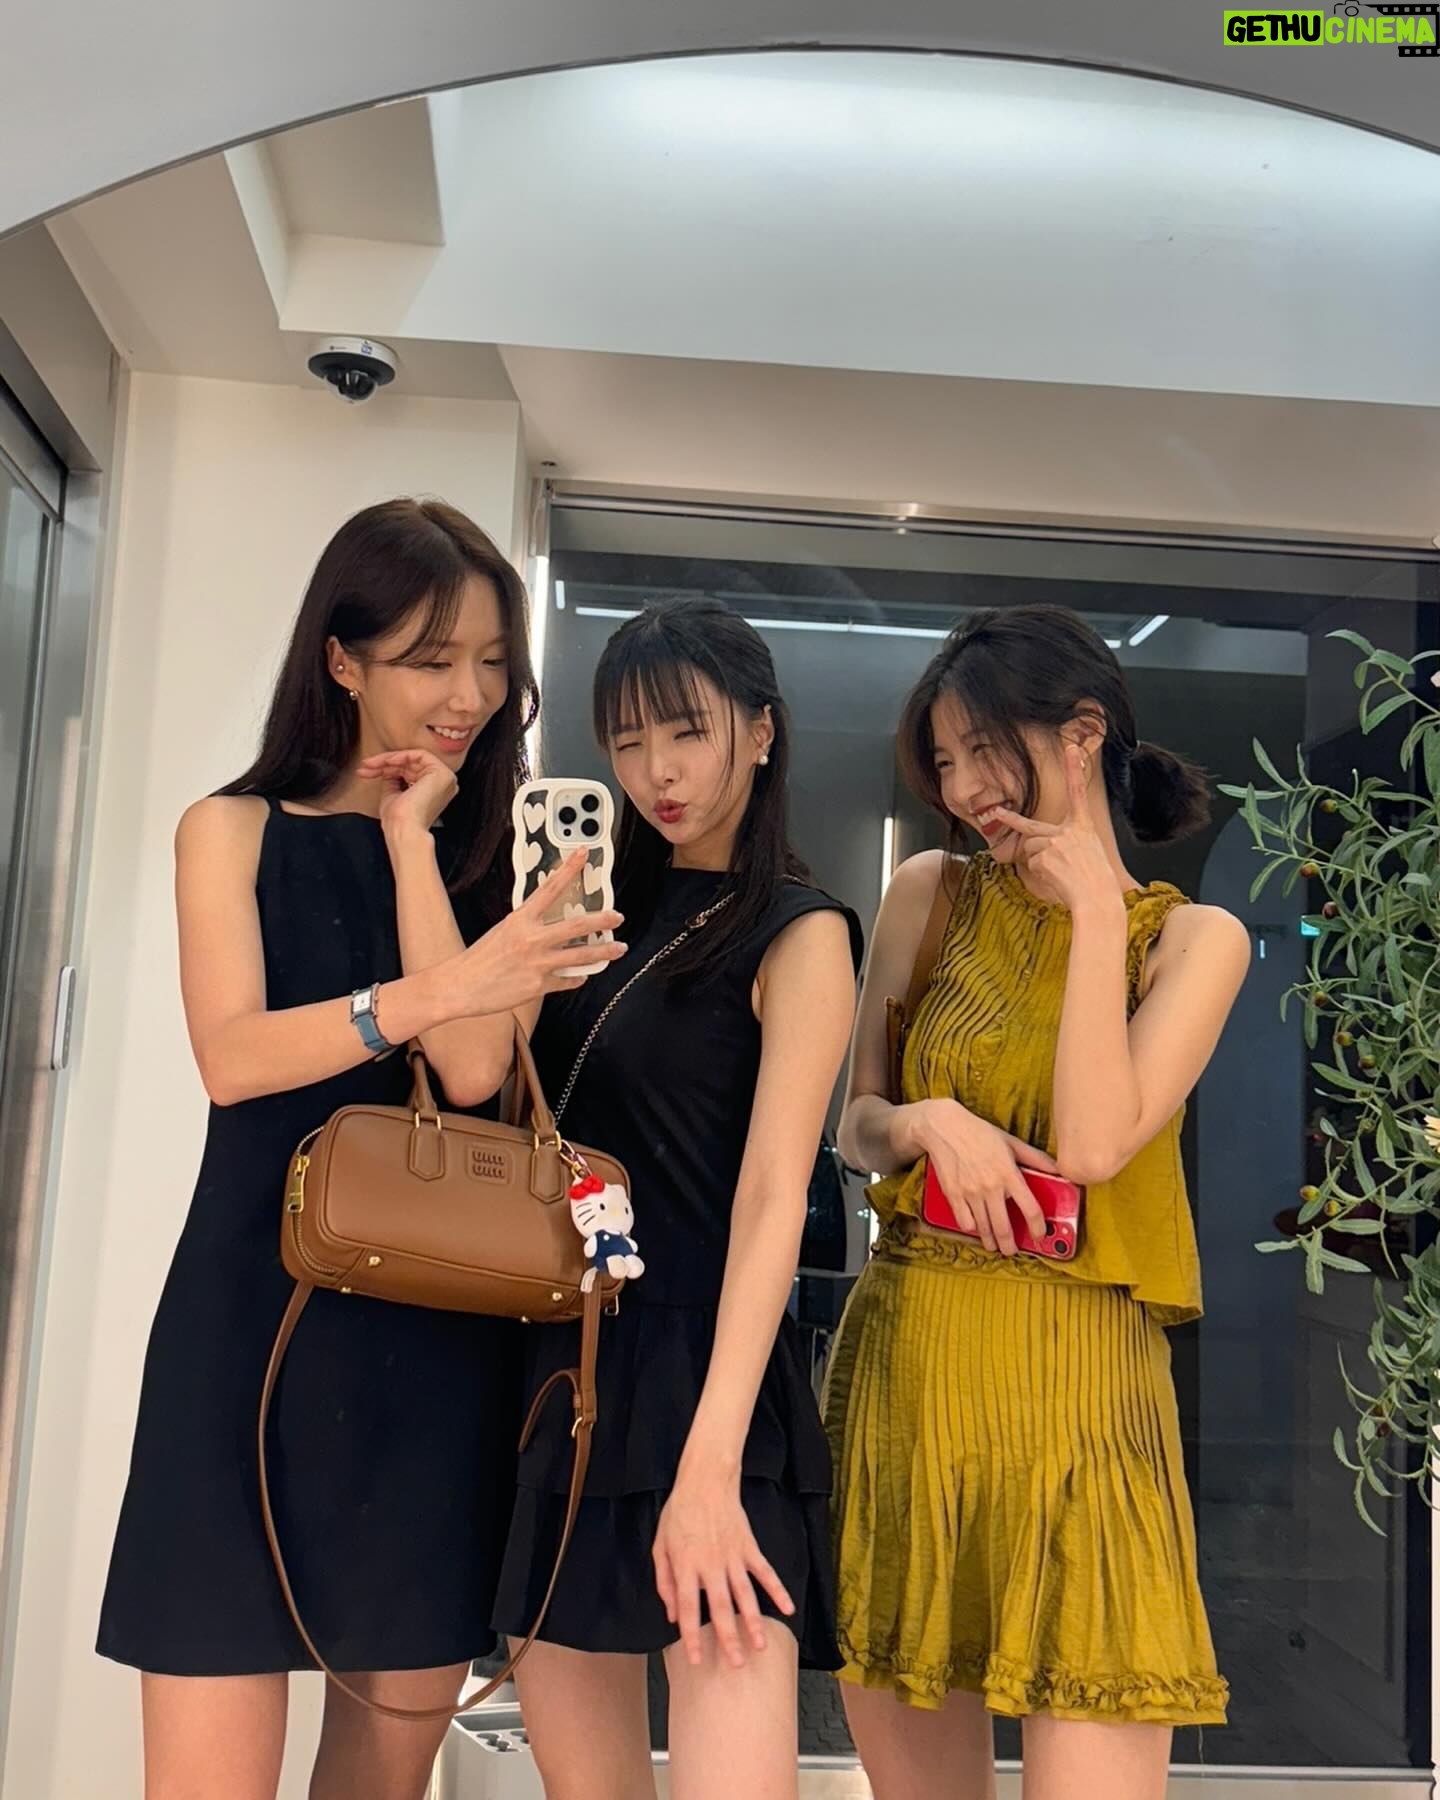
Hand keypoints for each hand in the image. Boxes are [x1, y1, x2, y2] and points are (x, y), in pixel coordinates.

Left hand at [359, 748, 457, 837]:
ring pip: (413, 758)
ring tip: (372, 765)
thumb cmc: (399, 821)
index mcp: (433, 793)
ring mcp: (444, 779)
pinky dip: (402, 756)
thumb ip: (393, 780)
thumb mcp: (392, 795)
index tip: (368, 771)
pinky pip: (420, 755)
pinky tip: (388, 761)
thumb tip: (388, 768)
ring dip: (389, 760)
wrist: (403, 829)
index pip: (410, 773)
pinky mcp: (442, 773)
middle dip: (384, 764)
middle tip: (367, 766)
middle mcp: (441, 786)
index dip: (387, 769)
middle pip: (410, 765)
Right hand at [450, 851, 625, 1013]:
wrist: (461, 986)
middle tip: (617, 916)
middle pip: (577, 925)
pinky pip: (568, 980)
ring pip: (581, 955)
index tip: (583, 854)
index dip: (569, 869)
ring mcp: (537, 963)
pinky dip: (578, 977)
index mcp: (520, 919)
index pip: (550, 888)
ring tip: (618, 947)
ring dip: (604, 951)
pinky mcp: (538, 985)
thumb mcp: (503, 930)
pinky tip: (583, 975)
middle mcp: (531, 939)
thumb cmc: (479, 959)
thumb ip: (528, 925)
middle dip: (602, 919)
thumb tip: (550, 921)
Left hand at [653, 1470, 794, 1668]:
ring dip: (753, 1621)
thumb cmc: (679, 1513)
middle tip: (736, 1664)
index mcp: (686, 1565)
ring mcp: (733, 1556)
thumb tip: (671, 1614)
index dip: (691, 1634)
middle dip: (728, 1637)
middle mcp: (710, 1564)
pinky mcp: (749, 1546)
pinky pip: (765, 1572)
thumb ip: (665, 1581)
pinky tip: (787, 1609)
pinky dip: (777, 1590)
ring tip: (761, 1645)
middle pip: (720, 1607)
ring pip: (745, 1594)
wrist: (706, 1481)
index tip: (697, 1658)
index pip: (688, 1607)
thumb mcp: (660, 1545)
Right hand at [912, 1097, 1055, 1256]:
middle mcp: (991, 1186)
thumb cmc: (979, 1133)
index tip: (1038, 1234)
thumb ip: (1035, 1158)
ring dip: (991, 1241)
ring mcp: (971, 1192)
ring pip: (984, 1228)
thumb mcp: (1011, 1141)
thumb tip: (1058, 1170)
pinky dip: (971, 1229)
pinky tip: (975, 1228)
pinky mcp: (953, 1194)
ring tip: (994, 1245)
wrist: (944, 1126)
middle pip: (1004, 1227)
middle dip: (1010, 1245)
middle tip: (1012, 1250)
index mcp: (1009, 1173)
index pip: (1031, 1209)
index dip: (1038, 1227)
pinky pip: (964, 1222)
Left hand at [990, 742, 1121, 912]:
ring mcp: (1054, 842)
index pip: (1078, 793)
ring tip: (1059, 875)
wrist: (1098, 898)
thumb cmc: (1098, 882)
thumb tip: (1042, 851)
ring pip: (1030, 850)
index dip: (1073, 769)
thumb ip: (1067, 845)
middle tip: (995, 812)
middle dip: (1009, 819)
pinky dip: (1041, 874)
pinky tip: (1057, 881)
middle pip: (1030, 826)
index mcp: (1084, 827)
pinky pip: (1032, 865)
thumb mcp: (1089, 855)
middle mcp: (1068, 831)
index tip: (1071, 749)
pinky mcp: (1043, 857)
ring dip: (1037, 862)